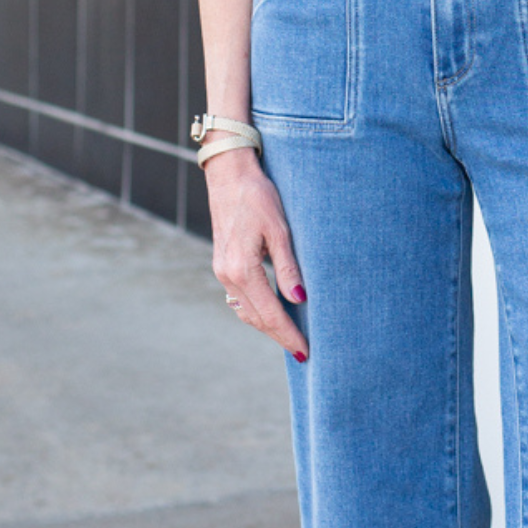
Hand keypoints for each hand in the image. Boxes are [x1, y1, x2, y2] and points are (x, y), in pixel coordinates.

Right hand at [205, 147, 308, 360]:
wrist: (229, 174)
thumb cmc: (258, 196)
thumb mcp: (280, 230)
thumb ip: (289, 267)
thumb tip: (300, 300)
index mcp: (242, 268)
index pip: (270, 313)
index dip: (288, 334)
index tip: (305, 351)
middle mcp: (227, 274)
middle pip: (256, 318)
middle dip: (279, 336)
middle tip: (303, 352)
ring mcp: (222, 271)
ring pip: (246, 311)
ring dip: (268, 326)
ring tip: (291, 337)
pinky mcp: (223, 265)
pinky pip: (240, 298)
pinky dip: (257, 311)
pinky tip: (273, 314)